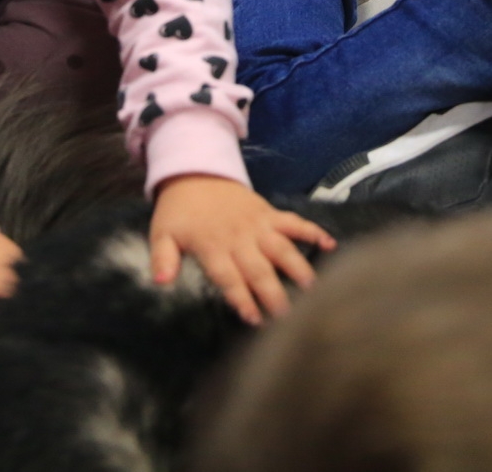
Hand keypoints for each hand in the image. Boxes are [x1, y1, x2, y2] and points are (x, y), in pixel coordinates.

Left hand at [150, 174, 335, 325]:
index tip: (254, 319)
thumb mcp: (161, 234)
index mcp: (212, 246)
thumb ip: (162, 258)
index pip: (228, 277)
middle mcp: (238, 237)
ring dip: (298, 268)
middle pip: (259, 269)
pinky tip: (330, 244)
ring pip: (282, 248)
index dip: (241, 298)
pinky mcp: (269, 213)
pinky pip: (294, 222)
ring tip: (313, 290)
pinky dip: (312, 231)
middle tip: (289, 319)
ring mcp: (257, 224)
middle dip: (274, 294)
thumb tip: (161, 281)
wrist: (195, 171)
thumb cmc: (178, 211)